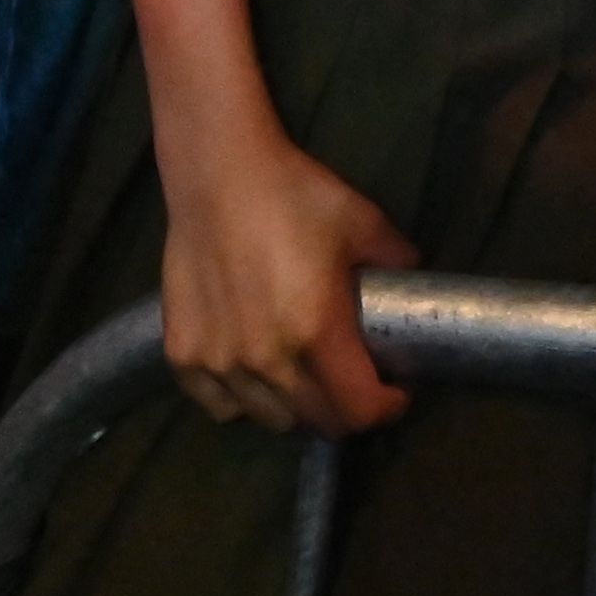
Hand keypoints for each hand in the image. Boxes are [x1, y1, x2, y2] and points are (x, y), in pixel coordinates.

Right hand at [156, 123, 417, 435]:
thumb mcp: (364, 223)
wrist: (218, 174)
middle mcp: (267, 359)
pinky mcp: (183, 353)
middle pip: (316, 421)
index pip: (357, 409)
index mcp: (316, 331)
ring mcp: (220, 361)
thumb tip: (413, 281)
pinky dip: (242, 402)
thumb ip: (396, 261)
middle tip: (356, 386)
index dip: (385, 409)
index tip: (397, 394)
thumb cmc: (293, 194)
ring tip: (307, 379)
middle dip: (346, 412)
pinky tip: (256, 375)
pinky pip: (220, 405)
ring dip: (297, 408)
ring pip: (269, 418)